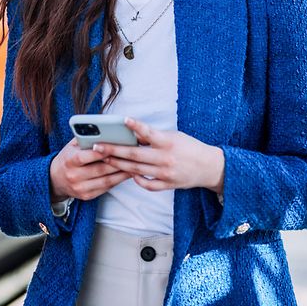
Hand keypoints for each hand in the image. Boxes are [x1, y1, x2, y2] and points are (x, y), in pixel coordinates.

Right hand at [49, 138, 132, 201]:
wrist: (55, 179)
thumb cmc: (69, 157)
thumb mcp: (72, 145)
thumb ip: (85, 138)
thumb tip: (103, 129)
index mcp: (69, 160)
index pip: (87, 156)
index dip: (102, 151)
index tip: (116, 146)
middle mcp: (73, 176)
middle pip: (100, 169)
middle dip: (117, 162)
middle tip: (132, 155)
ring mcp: (80, 188)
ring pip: (106, 180)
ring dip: (121, 173)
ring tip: (134, 165)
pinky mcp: (86, 196)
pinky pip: (106, 188)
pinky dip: (118, 181)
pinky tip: (126, 174)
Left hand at [94, 117, 224, 193]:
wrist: (209, 167)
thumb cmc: (190, 147)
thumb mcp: (174, 136)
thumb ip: (154, 136)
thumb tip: (133, 134)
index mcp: (168, 142)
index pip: (148, 132)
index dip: (135, 126)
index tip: (122, 120)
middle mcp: (165, 158)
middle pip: (134, 155)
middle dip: (113, 150)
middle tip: (97, 146)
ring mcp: (165, 173)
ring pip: (136, 170)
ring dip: (118, 164)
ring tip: (104, 159)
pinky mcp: (166, 185)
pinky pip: (146, 184)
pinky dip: (136, 179)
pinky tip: (129, 173)